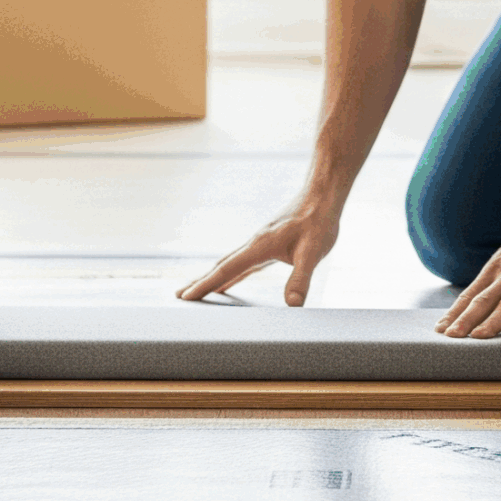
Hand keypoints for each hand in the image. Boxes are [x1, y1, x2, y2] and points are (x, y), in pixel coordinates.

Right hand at [177, 204, 340, 305]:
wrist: (322, 195)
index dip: (206, 284)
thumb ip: (301, 278)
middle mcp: (254, 244)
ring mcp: (260, 243)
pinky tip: (229, 281)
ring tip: (196, 289)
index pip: (226, 269)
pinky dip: (230, 273)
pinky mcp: (268, 244)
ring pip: (229, 263)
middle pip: (220, 266)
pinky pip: (242, 263)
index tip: (186, 296)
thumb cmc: (318, 221)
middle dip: (200, 281)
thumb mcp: (313, 252)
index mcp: (259, 246)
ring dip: (212, 277)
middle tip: (178, 296)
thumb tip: (292, 305)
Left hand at [436, 221, 500, 337]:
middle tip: (450, 338)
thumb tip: (484, 307)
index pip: (470, 295)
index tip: (439, 331)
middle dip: (466, 320)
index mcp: (496, 269)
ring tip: (478, 338)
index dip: (455, 314)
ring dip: (493, 322)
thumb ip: (498, 282)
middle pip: (484, 301)